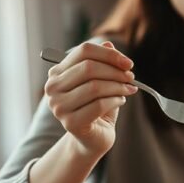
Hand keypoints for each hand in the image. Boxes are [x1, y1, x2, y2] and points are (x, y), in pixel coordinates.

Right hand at [43, 41, 136, 156]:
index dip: (109, 54)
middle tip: (130, 77)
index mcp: (57, 73)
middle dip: (115, 71)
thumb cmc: (97, 107)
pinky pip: (99, 105)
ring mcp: (59, 106)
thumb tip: (109, 43)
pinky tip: (121, 101)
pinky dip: (115, 100)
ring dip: (118, 86)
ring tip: (128, 90)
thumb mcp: (101, 81)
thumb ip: (103, 62)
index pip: (84, 51)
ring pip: (95, 87)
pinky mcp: (70, 123)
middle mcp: (52, 88)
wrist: (92, 139)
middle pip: (89, 68)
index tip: (127, 63)